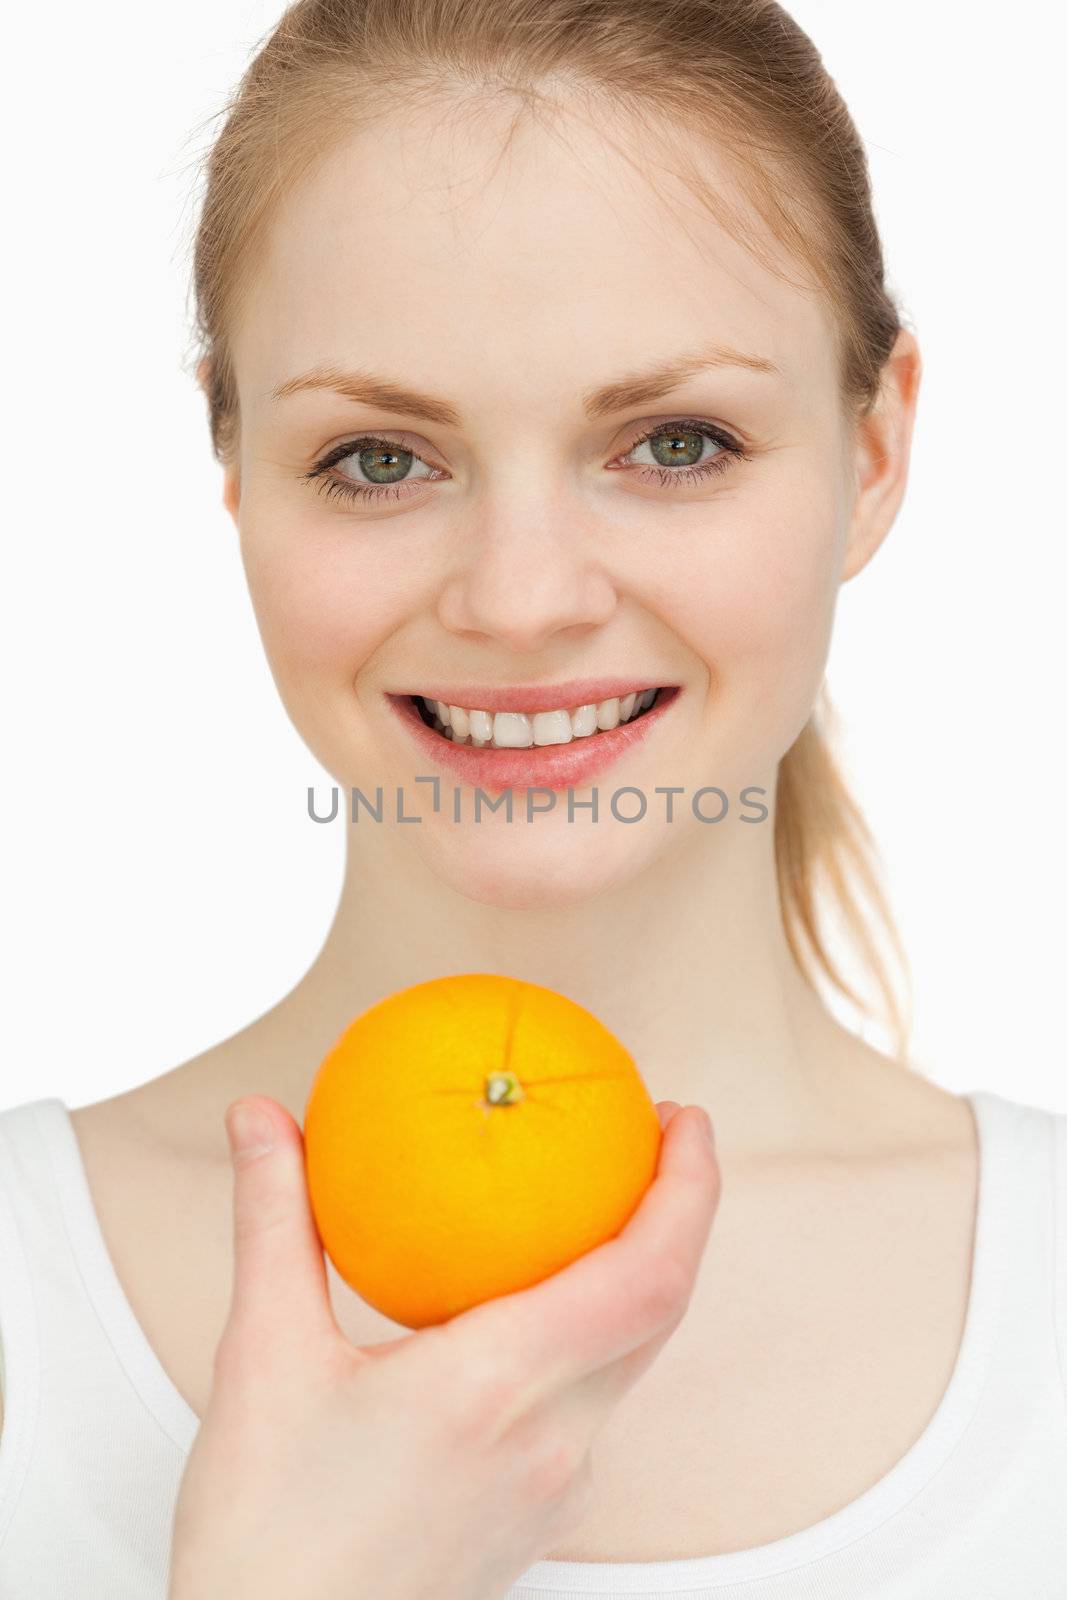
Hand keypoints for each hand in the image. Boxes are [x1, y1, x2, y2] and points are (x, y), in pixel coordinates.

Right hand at [167, 1093, 719, 1599]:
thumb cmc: (267, 1543)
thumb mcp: (260, 1358)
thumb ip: (275, 1221)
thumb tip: (266, 1122)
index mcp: (498, 1390)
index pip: (647, 1277)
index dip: (687, 1188)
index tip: (682, 1119)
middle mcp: (550, 1442)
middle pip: (662, 1310)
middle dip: (679, 1211)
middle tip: (655, 1135)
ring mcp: (552, 1486)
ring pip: (632, 1359)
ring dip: (640, 1272)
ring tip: (599, 1204)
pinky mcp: (535, 1513)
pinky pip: (591, 1400)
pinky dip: (589, 1329)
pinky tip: (528, 1303)